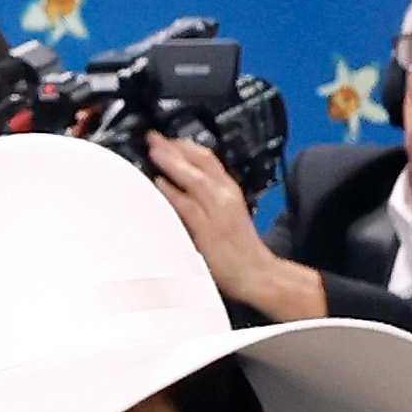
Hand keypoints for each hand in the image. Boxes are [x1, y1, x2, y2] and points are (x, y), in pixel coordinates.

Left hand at [145, 134, 325, 322]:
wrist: (257, 273)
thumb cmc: (241, 252)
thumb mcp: (229, 216)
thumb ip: (211, 202)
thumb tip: (186, 192)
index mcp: (229, 191)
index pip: (208, 158)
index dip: (186, 146)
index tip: (168, 140)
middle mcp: (224, 195)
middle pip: (199, 161)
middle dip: (175, 147)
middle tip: (154, 138)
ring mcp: (216, 211)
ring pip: (193, 178)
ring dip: (171, 162)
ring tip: (153, 152)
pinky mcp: (208, 229)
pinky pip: (187, 206)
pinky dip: (173, 192)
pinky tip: (160, 183)